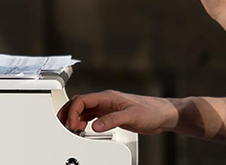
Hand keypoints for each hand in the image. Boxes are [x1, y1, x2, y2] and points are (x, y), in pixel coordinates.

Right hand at [57, 90, 176, 134]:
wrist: (162, 115)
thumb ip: (112, 120)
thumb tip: (95, 126)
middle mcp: (105, 101)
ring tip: (70, 128)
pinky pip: (91, 116)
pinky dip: (83, 121)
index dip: (72, 111)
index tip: (70, 124)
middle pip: (79, 103)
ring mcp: (108, 107)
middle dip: (68, 113)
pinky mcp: (111, 115)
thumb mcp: (131, 116)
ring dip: (74, 117)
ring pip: (84, 109)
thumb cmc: (151, 111)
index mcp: (107, 97)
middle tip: (62, 125)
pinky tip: (83, 128)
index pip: (82, 100)